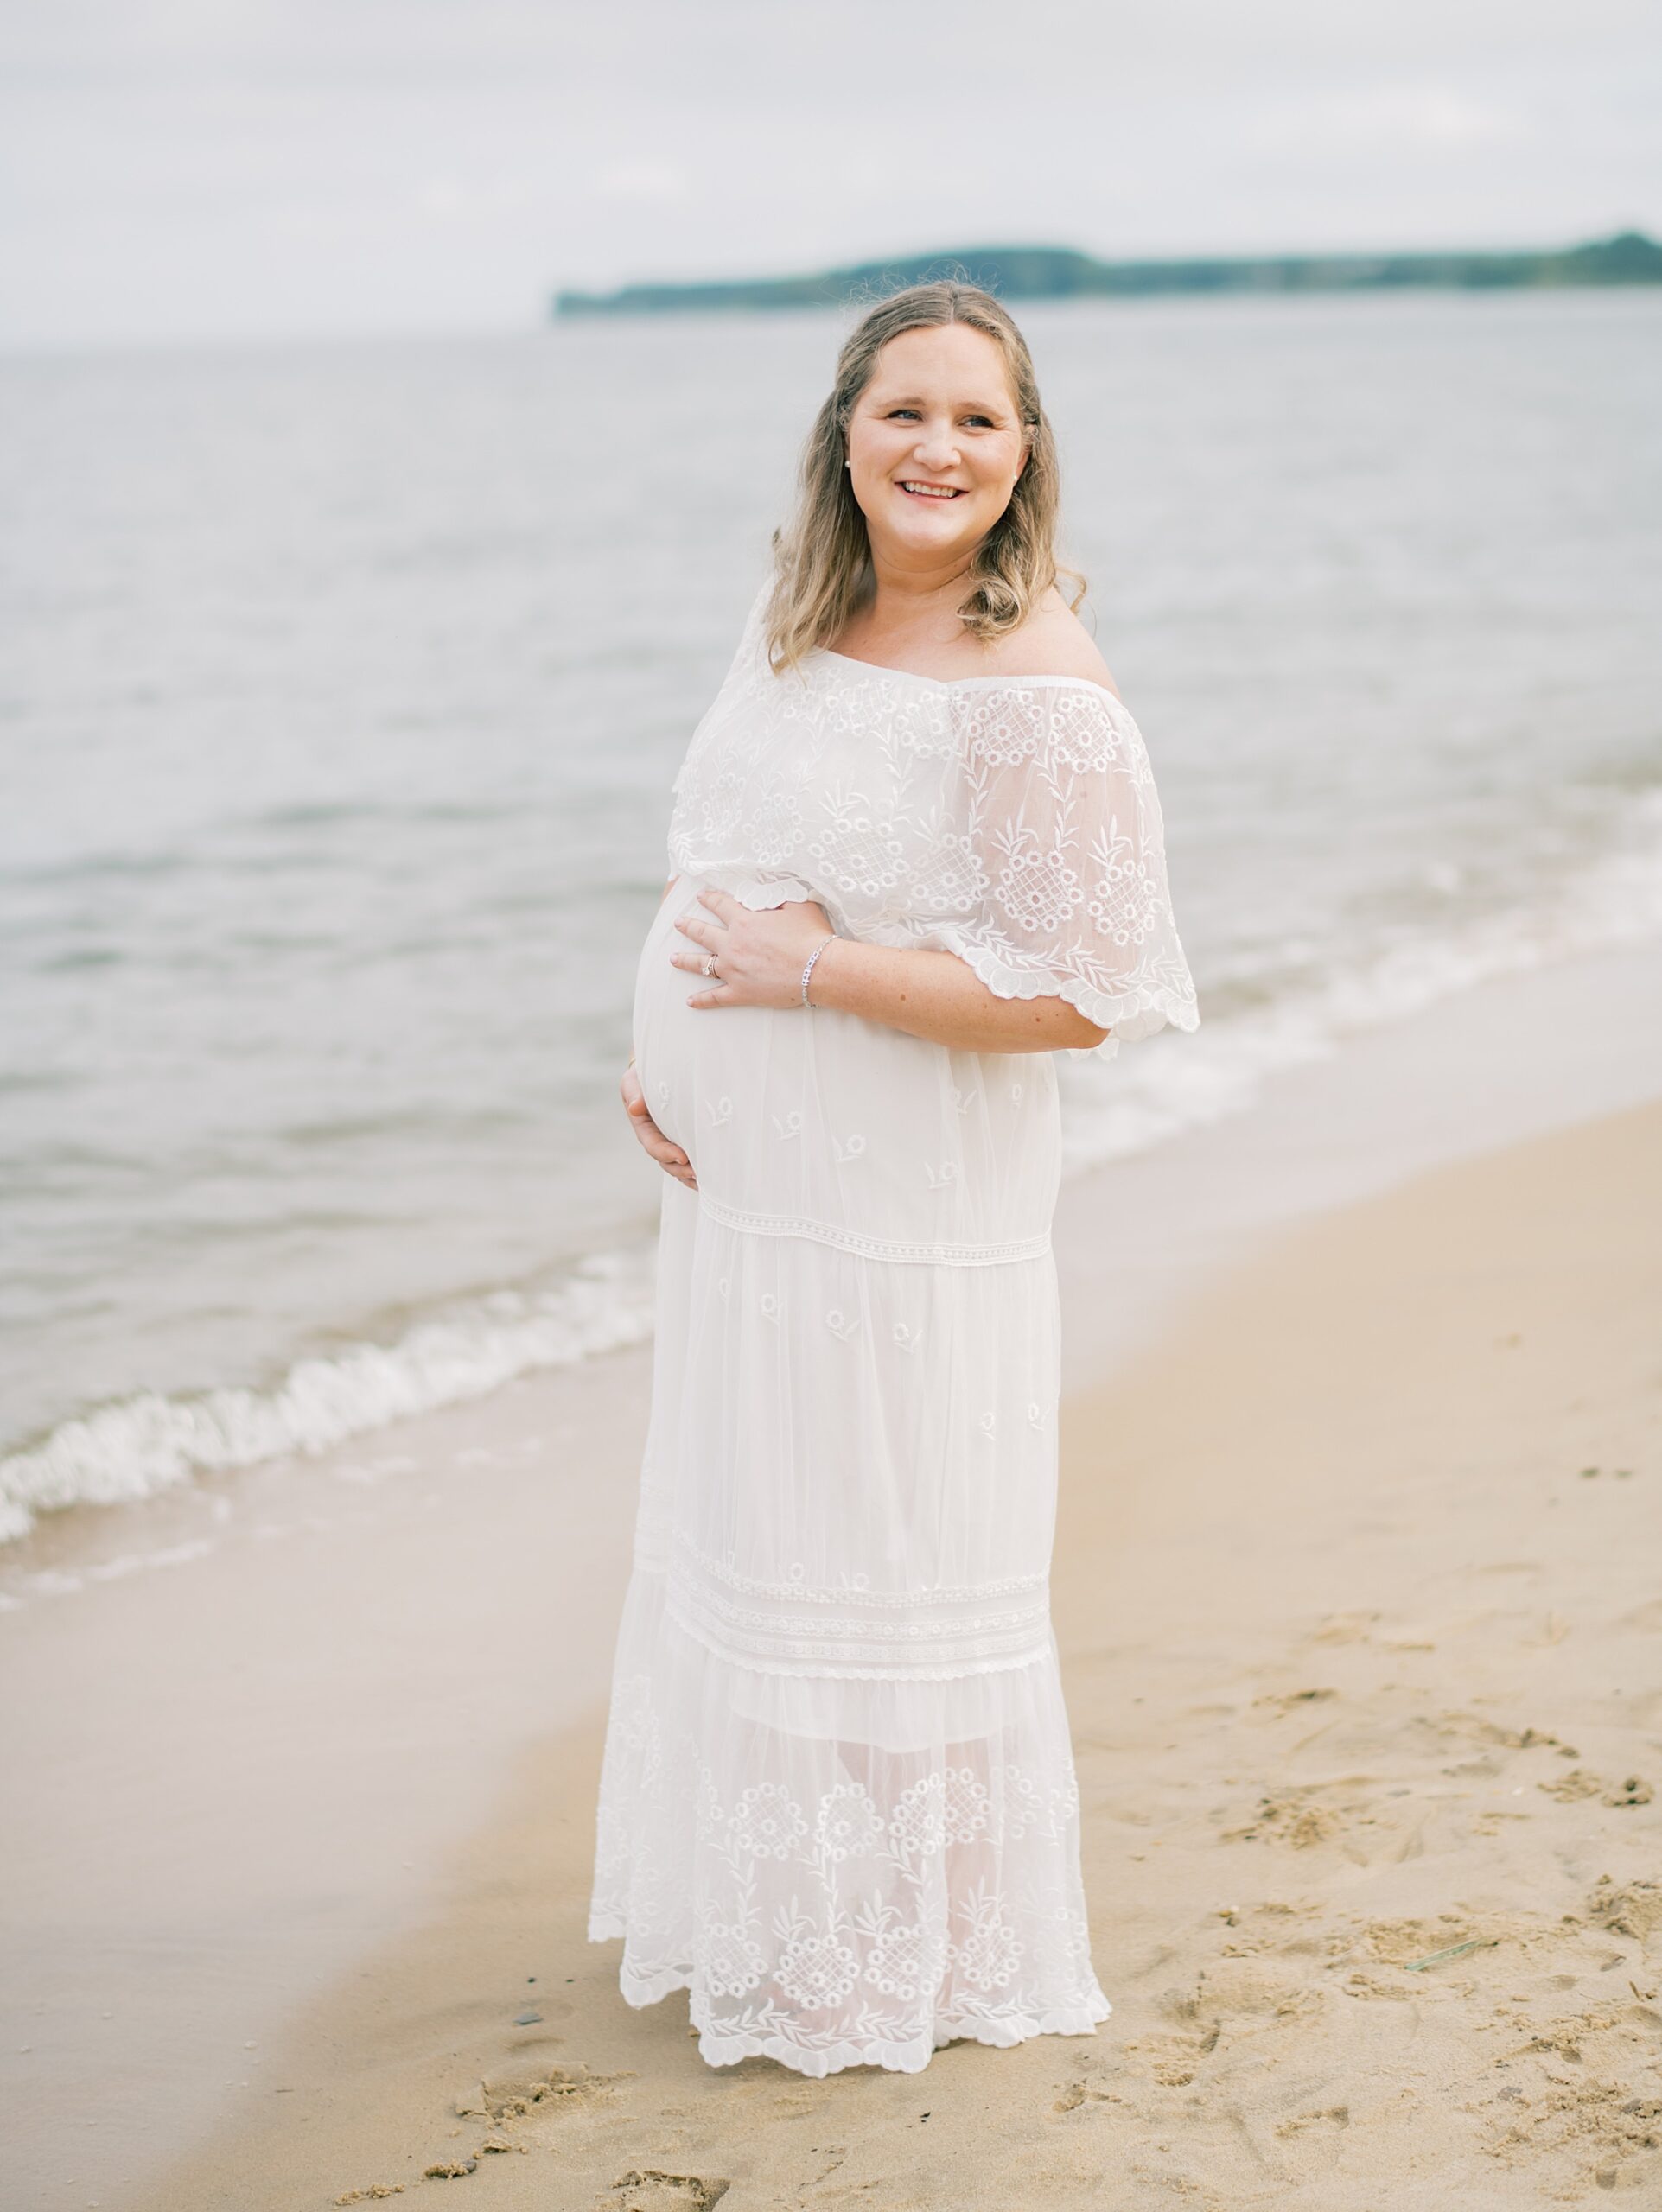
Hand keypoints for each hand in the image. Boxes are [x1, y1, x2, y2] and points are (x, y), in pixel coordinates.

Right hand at [620, 1061, 695, 1188]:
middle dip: (680, 1170)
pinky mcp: (684, 1139)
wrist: (661, 1069)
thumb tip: (635, 1107)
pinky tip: (709, 1177)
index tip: (683, 1158)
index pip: (652, 1144)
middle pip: (666, 1160)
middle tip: (698, 1174)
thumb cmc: (645, 1074)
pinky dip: (696, 1169)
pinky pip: (689, 1158)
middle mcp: (656, 1137)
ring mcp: (670, 1140)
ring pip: (678, 1164)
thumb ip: (634, 1093)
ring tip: (705, 1181)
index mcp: (643, 1126)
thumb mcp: (634, 1081)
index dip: (666, 1153)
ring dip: (689, 1175)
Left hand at [670, 886, 835, 1009]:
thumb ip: (779, 895)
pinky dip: (701, 1000)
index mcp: (744, 921)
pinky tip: (690, 1001)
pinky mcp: (740, 993)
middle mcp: (732, 945)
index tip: (701, 897)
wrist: (819, 969)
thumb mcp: (798, 904)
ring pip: (701, 964)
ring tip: (672, 959)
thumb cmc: (811, 935)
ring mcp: (733, 970)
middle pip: (702, 933)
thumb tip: (770, 889)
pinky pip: (715, 997)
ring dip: (685, 960)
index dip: (709, 899)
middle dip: (688, 926)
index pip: (720, 905)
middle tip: (678, 923)